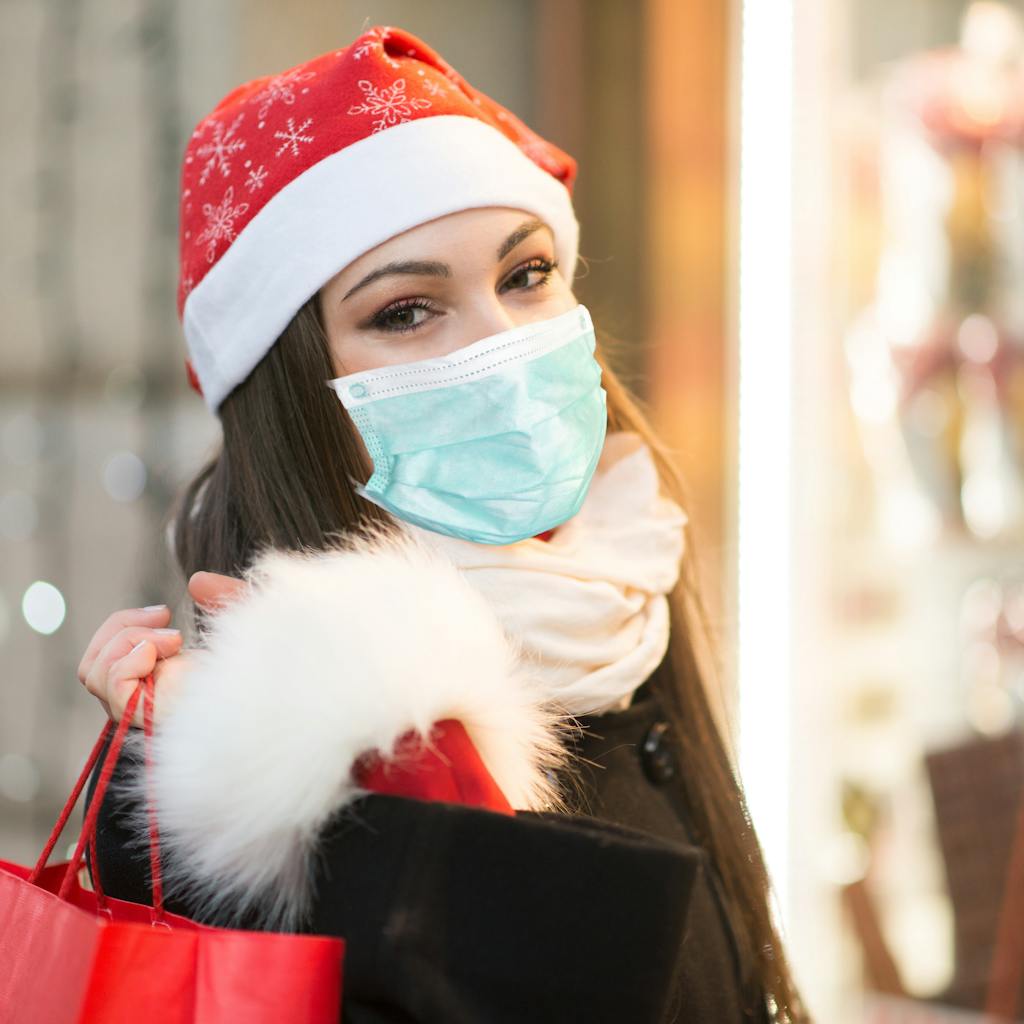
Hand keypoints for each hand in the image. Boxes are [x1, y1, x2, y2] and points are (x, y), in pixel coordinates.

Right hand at [77, 571, 247, 725]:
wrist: (278, 702)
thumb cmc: (263, 670)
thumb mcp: (243, 627)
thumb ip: (222, 598)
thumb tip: (197, 581)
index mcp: (155, 685)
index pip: (102, 659)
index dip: (122, 625)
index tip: (165, 611)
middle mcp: (142, 704)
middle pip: (91, 666)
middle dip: (122, 628)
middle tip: (167, 620)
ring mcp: (142, 714)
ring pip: (94, 675)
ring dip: (130, 641)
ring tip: (174, 640)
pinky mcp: (150, 720)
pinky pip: (113, 687)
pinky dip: (129, 660)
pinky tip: (164, 653)